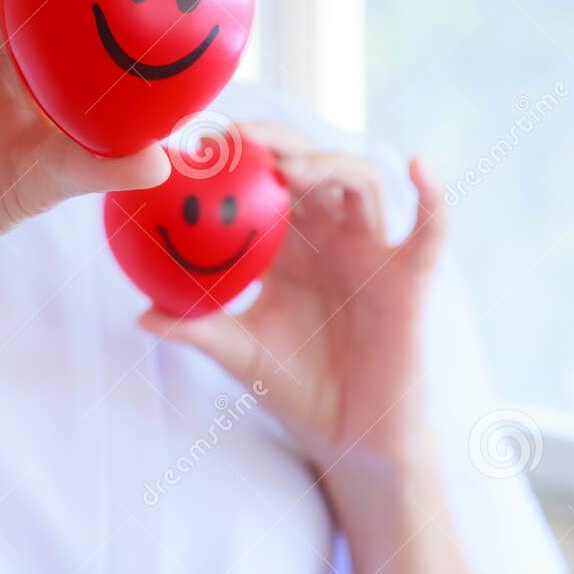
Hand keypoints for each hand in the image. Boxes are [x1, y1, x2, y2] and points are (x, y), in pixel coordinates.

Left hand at [142, 123, 446, 476]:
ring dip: (327, 165)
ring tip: (289, 167)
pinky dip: (432, 196)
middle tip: (236, 137)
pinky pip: (430, 232)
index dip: (238, 155)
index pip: (264, 180)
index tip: (197, 140)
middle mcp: (331, 237)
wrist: (347, 436)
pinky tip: (418, 166)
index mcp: (288, 245)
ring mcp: (372, 251)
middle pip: (310, 165)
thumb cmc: (294, 388)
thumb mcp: (237, 352)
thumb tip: (141, 315)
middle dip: (277, 142)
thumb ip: (195, 328)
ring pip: (359, 183)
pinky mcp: (409, 278)